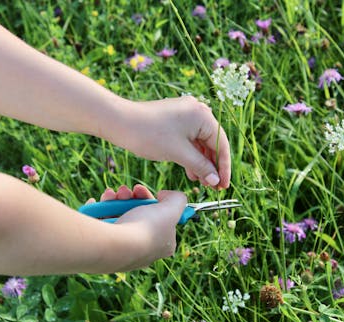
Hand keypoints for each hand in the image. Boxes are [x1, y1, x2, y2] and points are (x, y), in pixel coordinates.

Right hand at [85, 185, 186, 270]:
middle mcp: (142, 250)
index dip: (150, 200)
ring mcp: (121, 250)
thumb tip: (166, 195)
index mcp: (162, 245)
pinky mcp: (102, 248)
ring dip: (113, 201)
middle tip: (124, 191)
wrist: (114, 245)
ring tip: (110, 196)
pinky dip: (98, 212)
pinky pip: (101, 225)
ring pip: (118, 218)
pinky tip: (97, 204)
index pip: (160, 219)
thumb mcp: (172, 208)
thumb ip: (177, 199)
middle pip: (137, 216)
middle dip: (129, 198)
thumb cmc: (145, 228)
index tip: (141, 190)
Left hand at [113, 96, 230, 188]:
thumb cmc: (149, 135)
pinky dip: (191, 155)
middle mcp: (197, 110)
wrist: (120, 122)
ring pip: (200, 142)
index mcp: (202, 115)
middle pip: (212, 143)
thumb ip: (201, 167)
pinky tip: (191, 172)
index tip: (224, 186)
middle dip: (212, 166)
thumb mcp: (179, 154)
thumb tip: (216, 180)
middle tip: (214, 187)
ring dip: (201, 163)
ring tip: (201, 182)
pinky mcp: (175, 119)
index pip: (221, 144)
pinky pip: (189, 139)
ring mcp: (185, 113)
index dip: (223, 168)